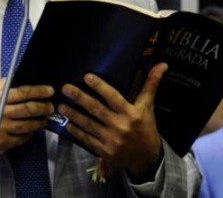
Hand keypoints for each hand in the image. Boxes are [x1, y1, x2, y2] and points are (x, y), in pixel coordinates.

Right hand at [0, 79, 53, 167]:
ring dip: (40, 121)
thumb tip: (17, 79)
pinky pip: (22, 138)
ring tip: (44, 119)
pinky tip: (31, 130)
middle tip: (50, 106)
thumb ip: (0, 86)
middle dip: (44, 106)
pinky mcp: (1, 143)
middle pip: (28, 108)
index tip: (49, 90)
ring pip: (28, 124)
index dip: (38, 90)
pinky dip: (29, 134)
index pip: (22, 92)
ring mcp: (0, 129)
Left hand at [57, 62, 167, 179]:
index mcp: (131, 113)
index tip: (86, 76)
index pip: (113, 97)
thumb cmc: (146, 127)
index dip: (100, 87)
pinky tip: (66, 124)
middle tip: (65, 88)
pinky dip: (76, 131)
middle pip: (96, 109)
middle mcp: (120, 126)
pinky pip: (87, 139)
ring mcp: (111, 140)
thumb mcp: (148, 106)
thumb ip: (151, 84)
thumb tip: (162, 64)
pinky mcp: (104, 151)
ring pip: (88, 124)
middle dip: (80, 98)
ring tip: (60, 105)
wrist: (147, 158)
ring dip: (73, 114)